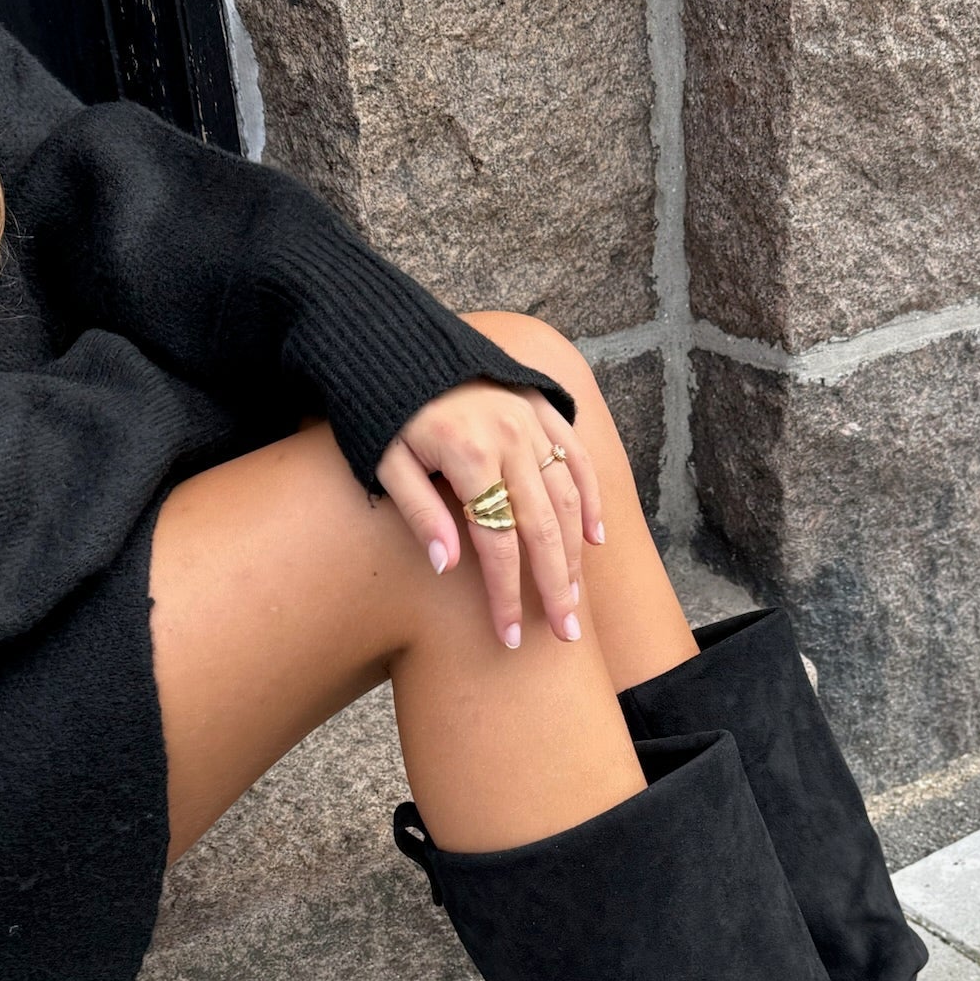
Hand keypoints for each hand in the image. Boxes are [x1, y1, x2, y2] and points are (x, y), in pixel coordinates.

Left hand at [374, 380, 603, 648]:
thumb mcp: (385, 461)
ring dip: (575, 553)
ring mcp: (531, 421)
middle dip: (555, 587)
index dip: (506, 595)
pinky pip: (577, 458)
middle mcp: (510, 439)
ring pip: (567, 498)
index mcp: (469, 456)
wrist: (398, 343)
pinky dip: (589, 498)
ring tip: (575, 597)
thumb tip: (447, 566)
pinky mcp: (541, 407)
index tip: (510, 637)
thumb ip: (419, 512)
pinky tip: (594, 538)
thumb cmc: (385, 410)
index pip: (498, 543)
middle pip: (543, 528)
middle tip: (565, 633)